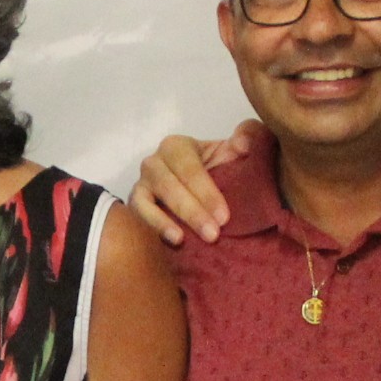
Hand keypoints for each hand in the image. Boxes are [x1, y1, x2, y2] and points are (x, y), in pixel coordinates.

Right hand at [130, 124, 263, 245]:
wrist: (199, 191)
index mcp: (177, 146)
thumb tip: (244, 144)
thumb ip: (246, 140)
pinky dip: (153, 226)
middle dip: (192, 211)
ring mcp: (141, 183)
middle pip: (170, 186)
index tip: (224, 217)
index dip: (206, 193)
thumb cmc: (216, 171)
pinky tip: (171, 240)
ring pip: (149, 201)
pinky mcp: (134, 204)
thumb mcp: (232, 154)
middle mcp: (154, 162)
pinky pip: (138, 214)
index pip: (190, 169)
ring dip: (166, 221)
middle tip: (213, 234)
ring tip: (183, 240)